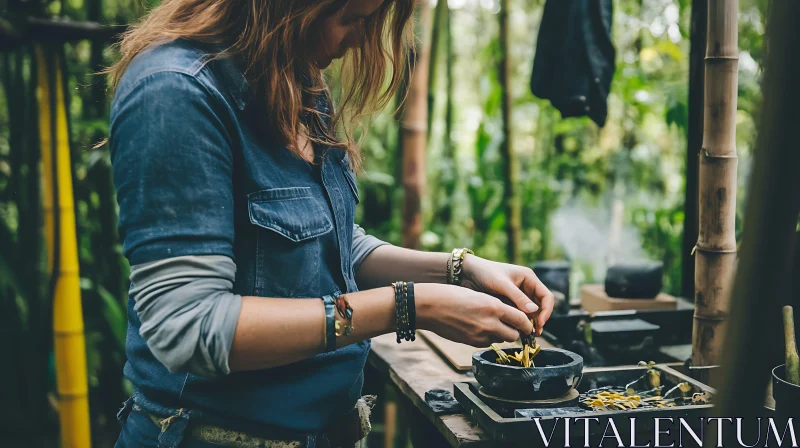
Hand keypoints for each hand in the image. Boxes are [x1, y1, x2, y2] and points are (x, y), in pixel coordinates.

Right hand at [414, 283, 533, 346]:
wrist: (430, 306)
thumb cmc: (452, 296)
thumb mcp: (479, 296)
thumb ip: (496, 307)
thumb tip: (510, 317)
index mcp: (494, 306)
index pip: (522, 319)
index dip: (526, 324)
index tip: (527, 324)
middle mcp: (490, 322)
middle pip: (514, 334)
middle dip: (514, 331)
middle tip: (511, 326)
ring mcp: (480, 334)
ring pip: (501, 340)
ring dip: (501, 335)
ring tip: (492, 325)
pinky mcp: (471, 342)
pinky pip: (487, 343)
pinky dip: (488, 338)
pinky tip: (478, 328)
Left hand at [459, 255, 553, 335]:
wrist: (467, 273)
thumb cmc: (485, 273)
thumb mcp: (502, 284)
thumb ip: (518, 297)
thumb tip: (534, 311)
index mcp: (529, 278)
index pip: (546, 297)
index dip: (546, 311)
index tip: (539, 323)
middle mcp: (526, 287)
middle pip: (540, 307)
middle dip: (538, 320)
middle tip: (533, 333)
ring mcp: (518, 296)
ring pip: (529, 313)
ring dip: (528, 323)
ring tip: (523, 334)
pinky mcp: (509, 304)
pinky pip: (518, 315)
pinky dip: (518, 322)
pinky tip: (514, 330)